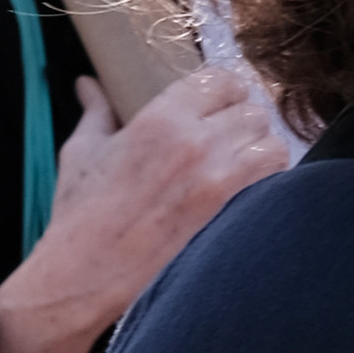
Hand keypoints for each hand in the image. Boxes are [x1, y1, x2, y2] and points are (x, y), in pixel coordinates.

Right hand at [0, 63, 298, 352]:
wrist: (86, 272)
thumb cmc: (80, 212)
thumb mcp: (82, 151)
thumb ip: (95, 110)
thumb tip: (88, 83)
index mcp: (160, 118)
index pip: (221, 80)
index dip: (228, 87)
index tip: (224, 97)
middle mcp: (196, 141)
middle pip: (252, 109)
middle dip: (245, 116)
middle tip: (234, 129)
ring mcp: (217, 177)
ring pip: (270, 140)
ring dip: (261, 144)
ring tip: (246, 154)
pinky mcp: (229, 210)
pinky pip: (273, 175)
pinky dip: (269, 173)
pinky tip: (251, 181)